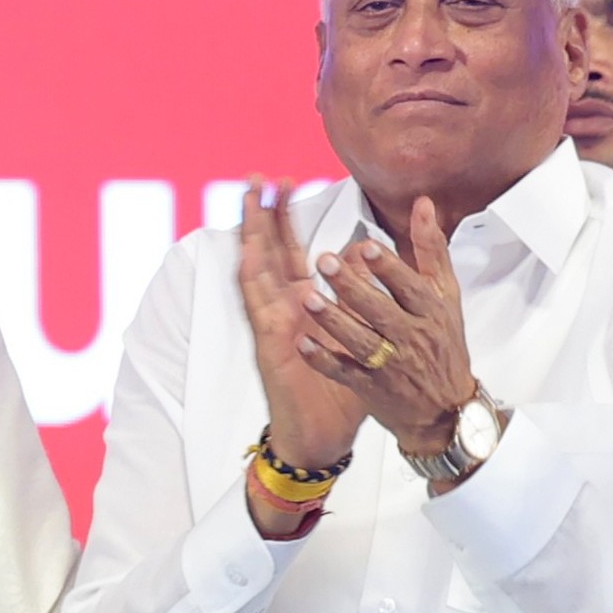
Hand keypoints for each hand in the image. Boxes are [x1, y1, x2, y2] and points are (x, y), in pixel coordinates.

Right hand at [236, 179, 367, 499]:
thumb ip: (360, 294)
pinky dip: (254, 280)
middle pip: (270, 251)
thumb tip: (364, 251)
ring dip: (251, 236)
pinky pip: (258, 307)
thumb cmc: (341, 389)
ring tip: (249, 203)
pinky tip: (250, 254)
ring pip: (257, 269)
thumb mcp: (358, 336)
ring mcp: (273, 323)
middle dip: (265, 215)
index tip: (285, 183)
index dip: (286, 218)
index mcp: (304, 303)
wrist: (323, 434)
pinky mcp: (270, 343)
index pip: (291, 251)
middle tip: (260, 177)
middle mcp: (284, 308)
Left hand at [301, 199, 476, 458]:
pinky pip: (345, 374)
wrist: (446, 409)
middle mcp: (412, 337)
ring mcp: (391, 365)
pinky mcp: (372, 389)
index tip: (362, 245)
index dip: (388, 267)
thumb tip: (423, 202)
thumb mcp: (446, 295)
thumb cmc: (442, 341)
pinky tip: (302, 344)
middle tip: (322, 261)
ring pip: (360, 341)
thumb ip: (431, 249)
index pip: (411, 286)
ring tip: (306, 298)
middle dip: (352, 287)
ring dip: (333, 321)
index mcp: (432, 311)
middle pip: (381, 310)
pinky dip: (324, 360)